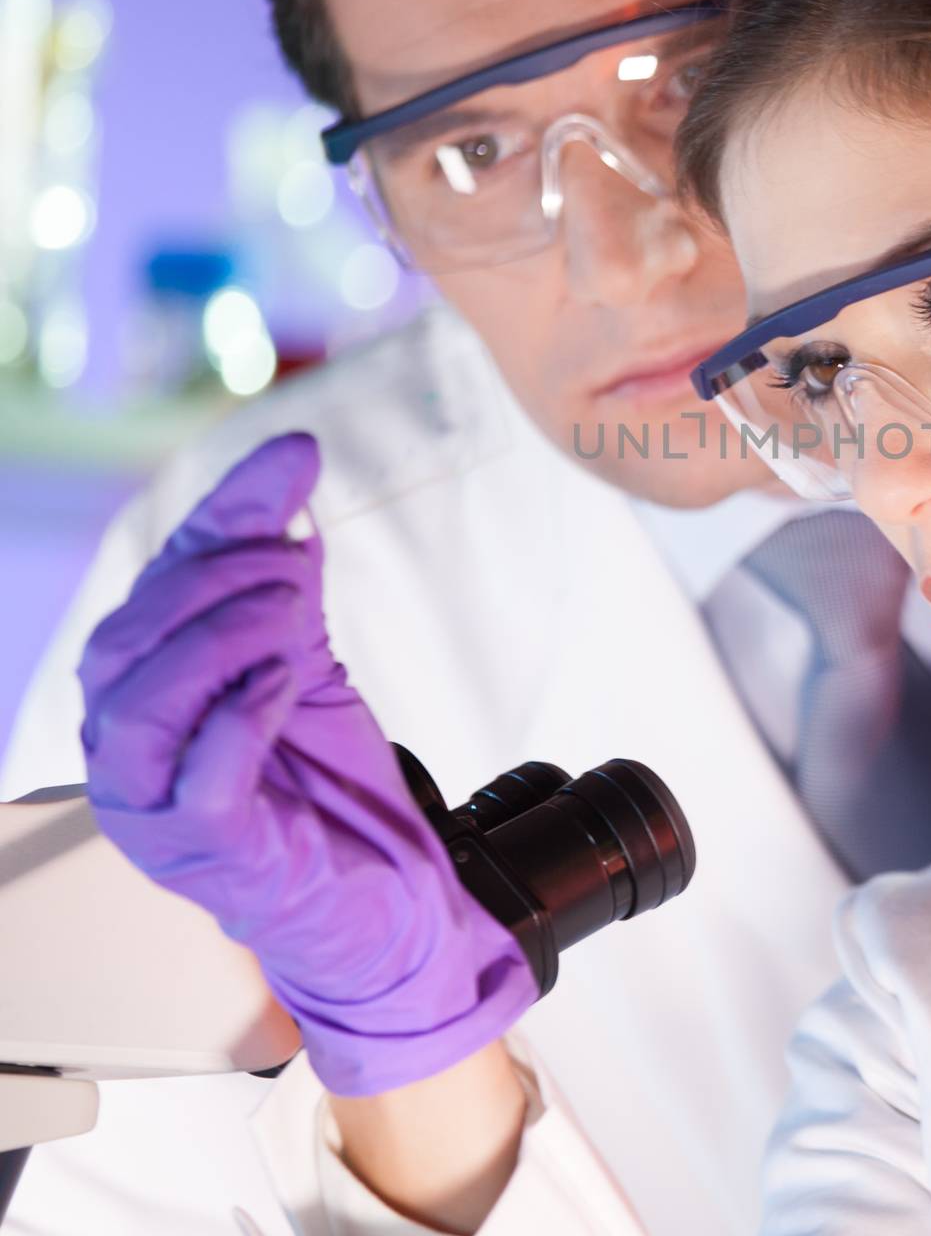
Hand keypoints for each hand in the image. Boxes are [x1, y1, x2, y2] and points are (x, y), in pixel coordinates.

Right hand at [78, 433, 537, 1095]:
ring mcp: (157, 809)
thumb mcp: (303, 648)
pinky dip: (237, 720)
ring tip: (292, 618)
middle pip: (127, 641)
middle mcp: (130, 747)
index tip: (297, 459)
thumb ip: (284, 564)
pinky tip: (284, 683)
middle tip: (296, 568)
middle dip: (218, 582)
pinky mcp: (207, 855)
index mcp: (146, 688)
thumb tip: (291, 455)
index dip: (222, 515)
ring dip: (220, 641)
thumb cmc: (327, 777)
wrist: (387, 890)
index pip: (155, 584)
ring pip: (139, 709)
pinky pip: (195, 783)